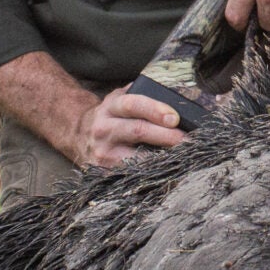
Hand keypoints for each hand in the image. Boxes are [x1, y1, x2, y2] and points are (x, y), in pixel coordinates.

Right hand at [65, 85, 186, 167]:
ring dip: (162, 158)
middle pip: (137, 130)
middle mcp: (104, 128)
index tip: (175, 118)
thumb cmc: (113, 116)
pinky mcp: (105, 172)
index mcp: (111, 106)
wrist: (80, 136)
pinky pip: (133, 174)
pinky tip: (168, 172)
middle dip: (166, 135)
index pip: (133, 104)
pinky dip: (152, 173)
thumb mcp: (121, 99)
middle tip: (188, 140)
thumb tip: (177, 98)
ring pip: (136, 156)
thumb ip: (143, 95)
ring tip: (183, 157)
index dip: (155, 110)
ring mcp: (103, 152)